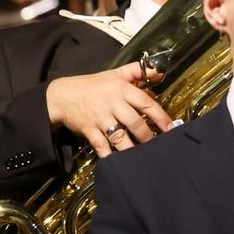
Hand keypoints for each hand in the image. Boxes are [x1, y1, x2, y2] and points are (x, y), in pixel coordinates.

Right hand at [46, 62, 172, 157]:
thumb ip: (138, 71)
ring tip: (142, 157)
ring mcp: (99, 117)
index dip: (160, 116)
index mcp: (121, 89)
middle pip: (134, 122)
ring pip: (119, 135)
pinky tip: (118, 163)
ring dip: (131, 147)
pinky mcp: (88, 129)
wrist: (61, 95)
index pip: (145, 103)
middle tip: (158, 146)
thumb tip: (159, 71)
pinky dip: (109, 155)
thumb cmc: (92, 85)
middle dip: (147, 136)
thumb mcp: (115, 74)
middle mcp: (112, 103)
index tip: (171, 128)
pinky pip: (100, 145)